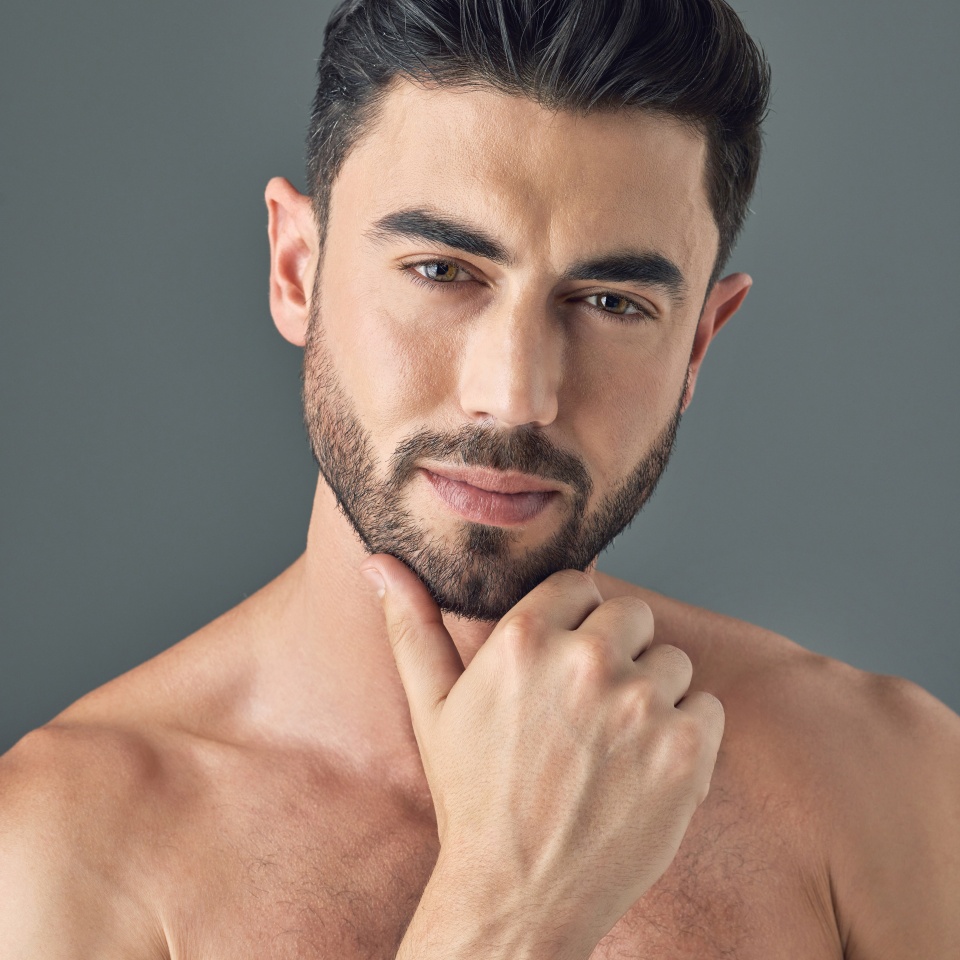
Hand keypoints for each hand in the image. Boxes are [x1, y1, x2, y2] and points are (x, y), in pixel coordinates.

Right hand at [361, 555, 723, 954]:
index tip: (566, 660)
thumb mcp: (431, 708)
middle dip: (618, 651)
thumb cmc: (473, 797)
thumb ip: (411, 625)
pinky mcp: (686, 750)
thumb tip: (378, 562)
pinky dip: (686, 733)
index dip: (576, 622)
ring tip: (612, 744)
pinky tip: (644, 767)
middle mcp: (585, 661)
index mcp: (524, 638)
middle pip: (633, 616)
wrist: (519, 896)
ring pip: (672, 662)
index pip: (582, 585)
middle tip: (589, 708)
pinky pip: (706, 707)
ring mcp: (640, 705)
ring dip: (652, 694)